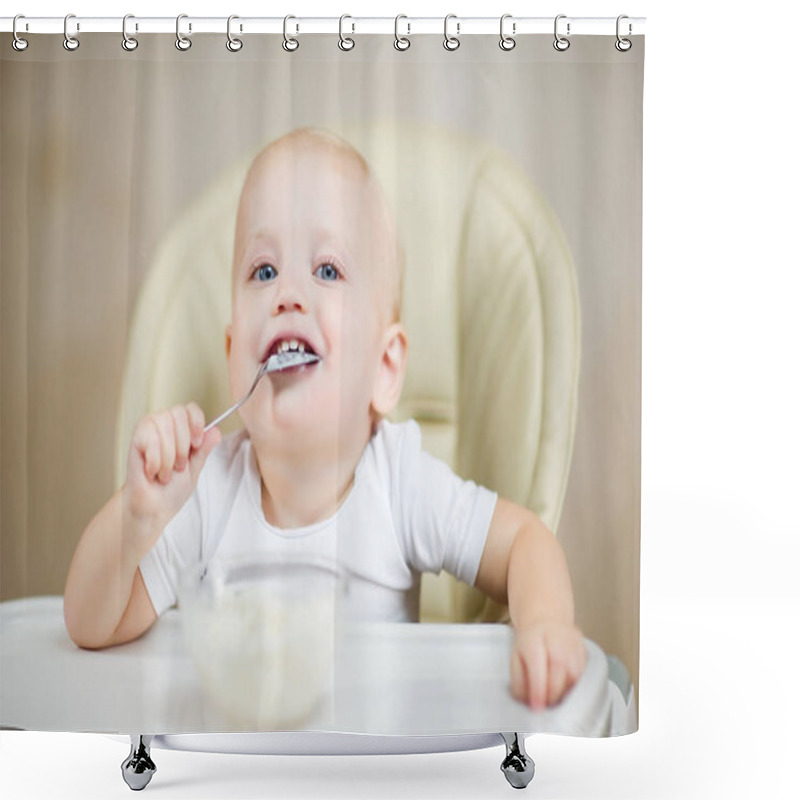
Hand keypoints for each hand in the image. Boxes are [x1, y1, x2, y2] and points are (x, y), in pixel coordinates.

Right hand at [124, 403, 220, 541]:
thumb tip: (216, 430)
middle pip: (178, 413)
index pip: (191, 409)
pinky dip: (155, 461)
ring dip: (168, 456)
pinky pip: (150, 439)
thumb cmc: (172, 489)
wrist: (154, 508)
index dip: (196, 422)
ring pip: (164, 425)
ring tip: (165, 472)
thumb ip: (204, 449)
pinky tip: (152, 472)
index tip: (196, 444)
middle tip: (179, 466)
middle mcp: (165, 425)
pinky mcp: (136, 439)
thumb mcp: (195, 469)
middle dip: (182, 444)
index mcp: (182, 430)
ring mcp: (149, 430)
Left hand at [510, 621, 587, 708]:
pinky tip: (564, 689)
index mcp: (534, 639)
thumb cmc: (530, 643)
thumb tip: (526, 701)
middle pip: (559, 670)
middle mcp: (556, 639)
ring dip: (564, 692)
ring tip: (553, 697)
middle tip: (544, 705)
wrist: (547, 620)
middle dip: (552, 694)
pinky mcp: (585, 651)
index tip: (536, 708)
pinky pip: (583, 675)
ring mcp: (573, 644)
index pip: (538, 667)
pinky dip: (574, 687)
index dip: (538, 690)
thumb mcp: (515, 658)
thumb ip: (518, 681)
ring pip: (575, 675)